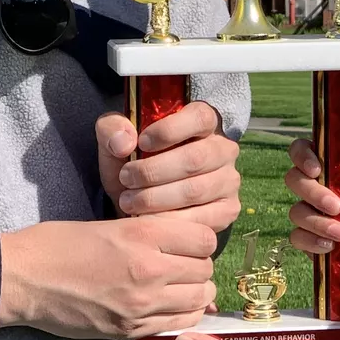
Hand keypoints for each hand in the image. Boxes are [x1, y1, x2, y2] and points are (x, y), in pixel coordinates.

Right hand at [0, 218, 217, 339]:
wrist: (23, 279)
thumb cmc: (57, 244)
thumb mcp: (107, 224)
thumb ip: (147, 233)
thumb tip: (179, 243)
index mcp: (142, 233)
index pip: (204, 239)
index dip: (200, 241)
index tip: (187, 244)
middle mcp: (149, 268)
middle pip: (205, 270)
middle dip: (198, 268)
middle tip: (182, 268)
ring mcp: (141, 303)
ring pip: (197, 300)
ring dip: (193, 295)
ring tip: (177, 290)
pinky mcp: (130, 329)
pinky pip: (177, 325)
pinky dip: (179, 317)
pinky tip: (164, 309)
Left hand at [97, 102, 241, 232]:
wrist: (140, 201)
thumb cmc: (133, 163)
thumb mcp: (115, 141)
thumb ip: (111, 130)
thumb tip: (125, 142)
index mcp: (203, 122)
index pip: (200, 117)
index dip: (170, 130)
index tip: (141, 143)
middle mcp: (223, 149)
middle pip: (194, 158)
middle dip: (154, 171)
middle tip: (126, 179)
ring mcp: (228, 180)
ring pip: (196, 190)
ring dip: (157, 199)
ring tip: (129, 201)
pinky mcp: (227, 210)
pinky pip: (202, 219)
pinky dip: (170, 222)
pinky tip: (147, 220)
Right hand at [285, 143, 339, 321]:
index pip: (310, 154)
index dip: (304, 153)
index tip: (316, 166)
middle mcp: (325, 196)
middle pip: (295, 179)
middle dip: (311, 190)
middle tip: (336, 206)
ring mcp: (317, 222)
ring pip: (296, 210)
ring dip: (316, 221)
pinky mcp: (314, 248)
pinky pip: (298, 238)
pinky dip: (311, 241)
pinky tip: (330, 248)